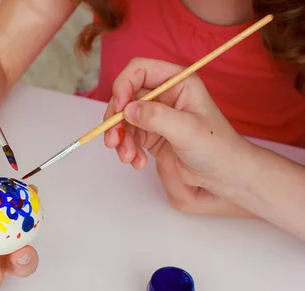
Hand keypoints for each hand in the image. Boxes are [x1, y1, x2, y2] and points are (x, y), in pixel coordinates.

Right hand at [102, 57, 255, 216]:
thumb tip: (127, 110)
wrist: (222, 175)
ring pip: (123, 118)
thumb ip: (157, 118)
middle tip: (113, 139)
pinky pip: (128, 137)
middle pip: (125, 96)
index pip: (140, 70)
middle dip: (116, 118)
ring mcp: (155, 115)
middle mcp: (163, 95)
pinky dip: (127, 150)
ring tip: (128, 157)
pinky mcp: (149, 134)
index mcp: (177, 82)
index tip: (119, 108)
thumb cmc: (215, 147)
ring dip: (120, 138)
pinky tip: (137, 162)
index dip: (124, 85)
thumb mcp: (187, 130)